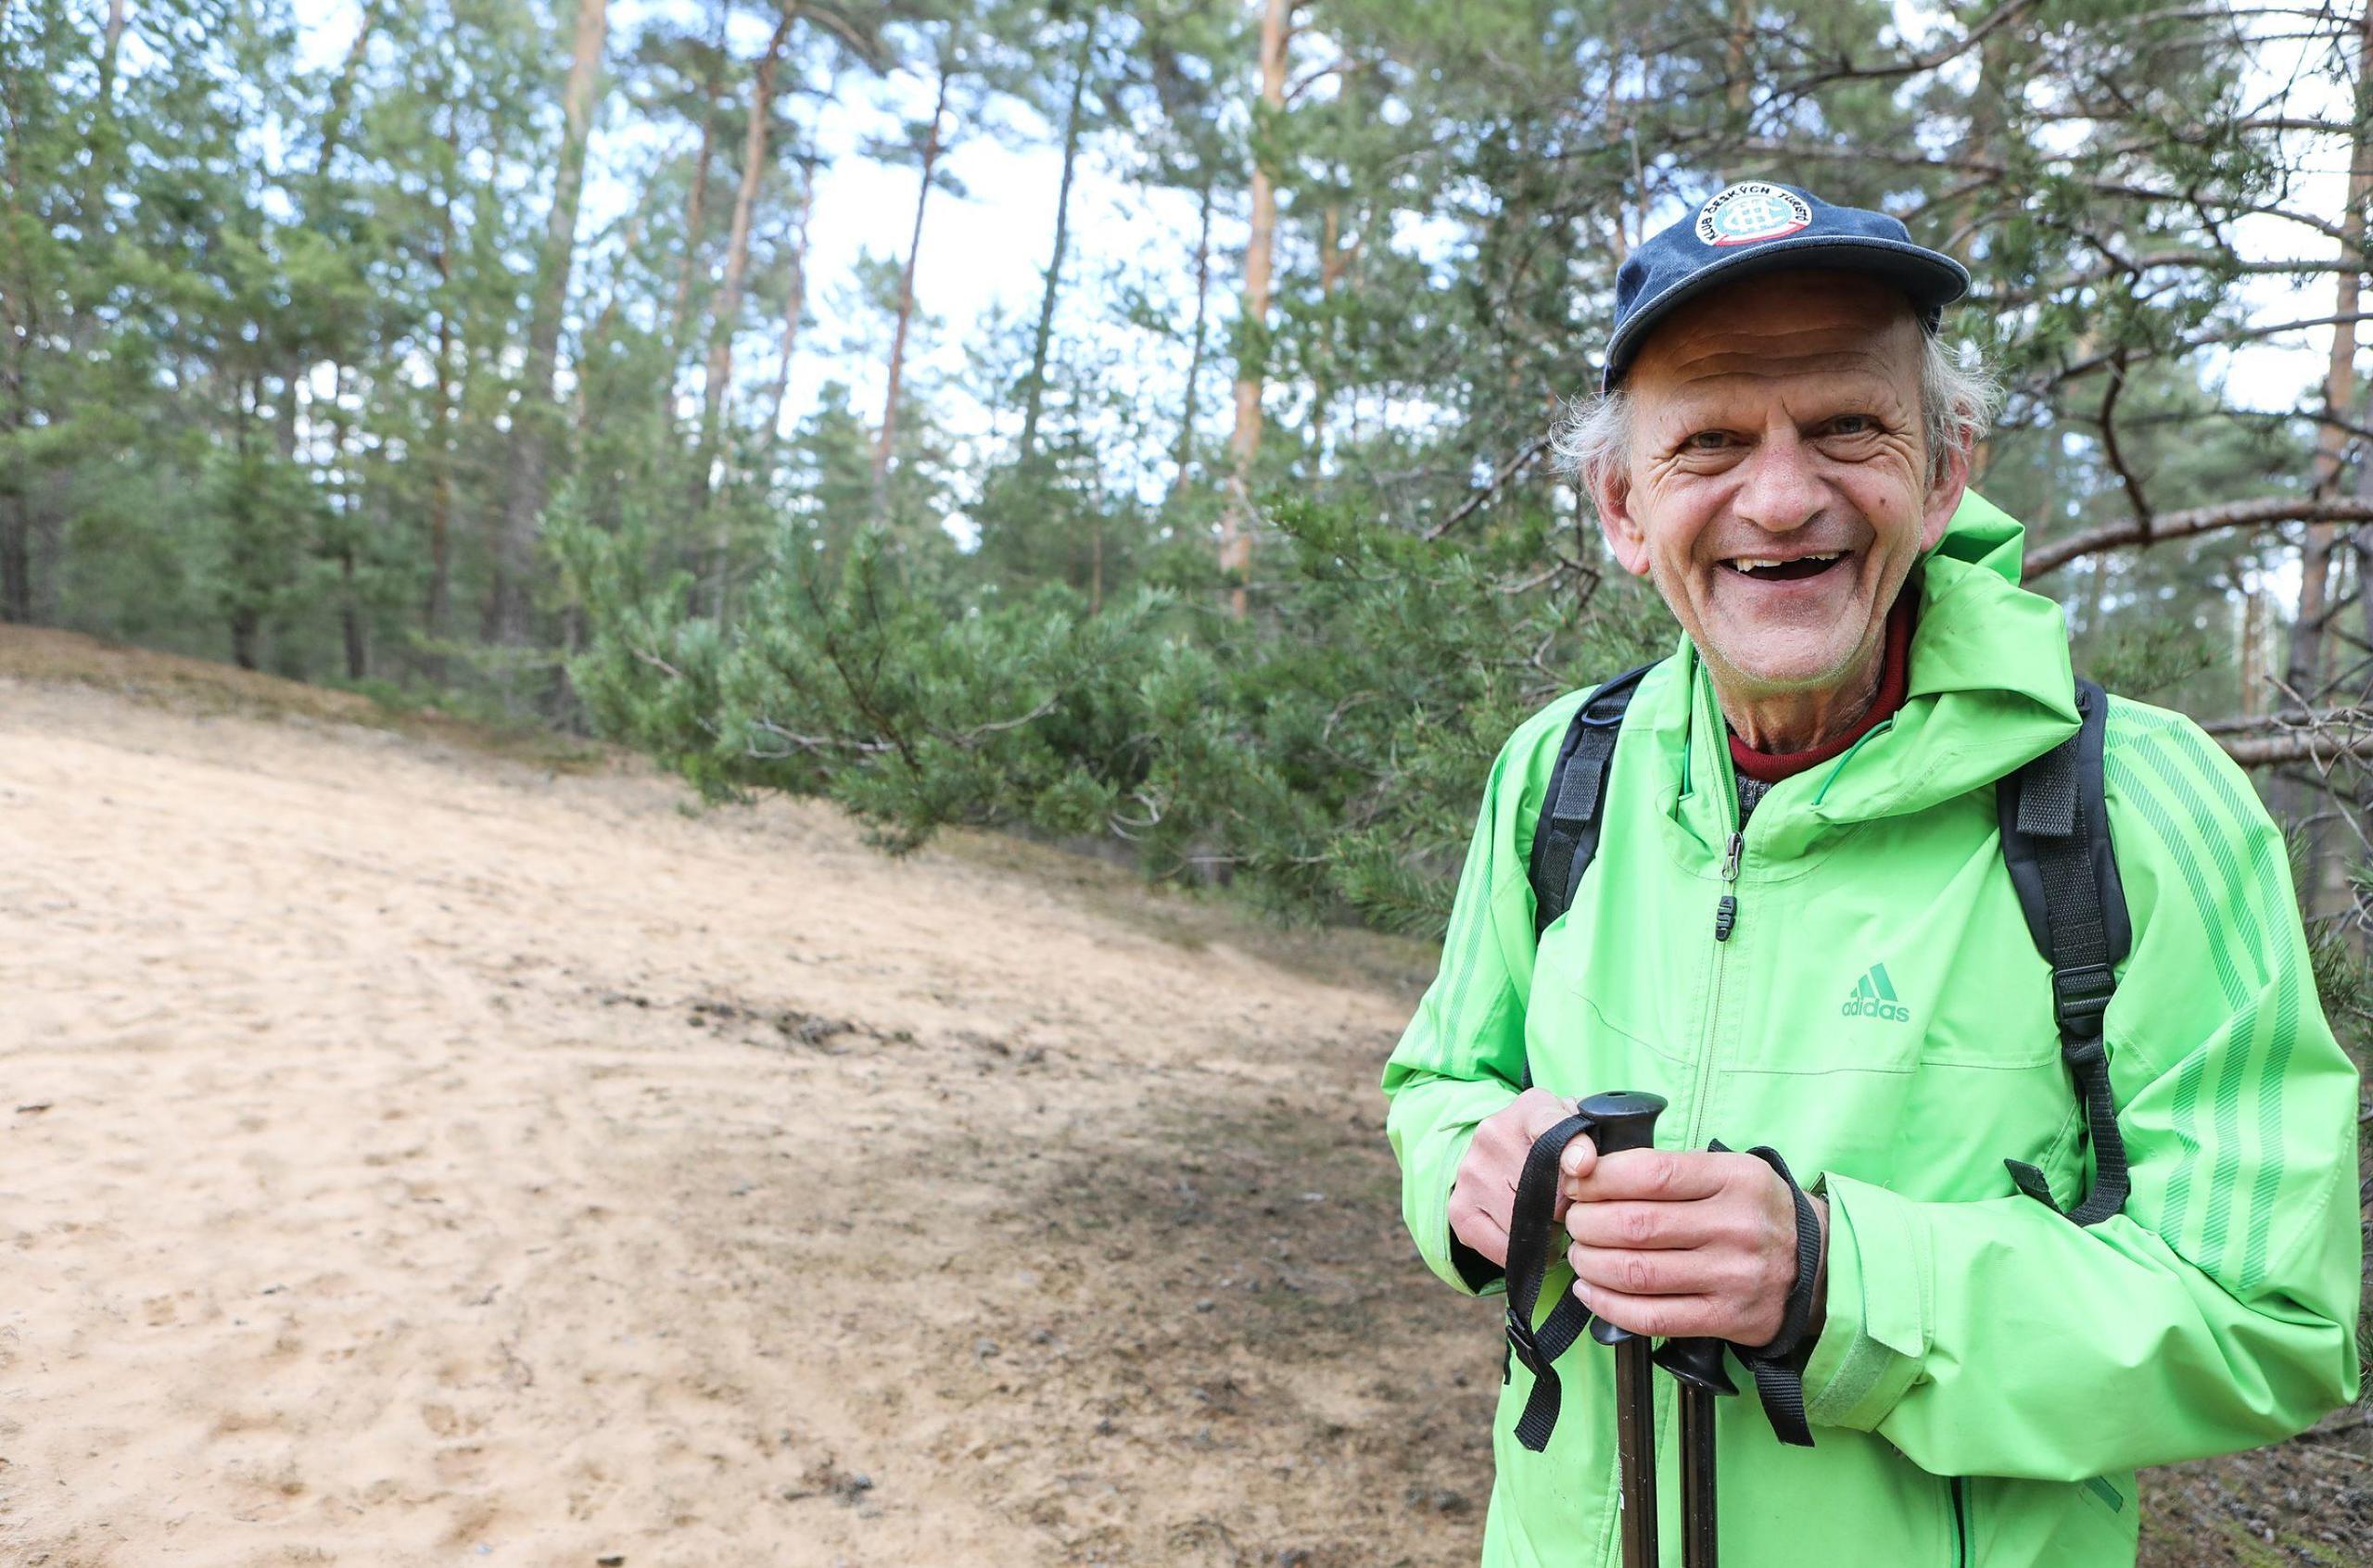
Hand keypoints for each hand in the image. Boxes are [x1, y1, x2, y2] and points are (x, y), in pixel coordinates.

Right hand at [1447, 1089, 1579, 1269]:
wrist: (1502, 1149)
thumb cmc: (1552, 1142)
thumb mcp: (1577, 1126)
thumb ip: (1590, 1139)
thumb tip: (1585, 1166)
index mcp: (1531, 1109)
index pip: (1548, 1123)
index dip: (1571, 1147)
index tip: (1584, 1167)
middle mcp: (1492, 1134)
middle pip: (1544, 1190)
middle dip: (1568, 1210)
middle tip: (1576, 1212)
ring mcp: (1471, 1171)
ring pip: (1523, 1225)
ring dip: (1547, 1236)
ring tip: (1554, 1225)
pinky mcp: (1458, 1207)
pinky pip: (1499, 1248)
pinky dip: (1522, 1254)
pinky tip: (1530, 1241)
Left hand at [1559, 1142, 1827, 1345]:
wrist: (1816, 1265)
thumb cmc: (1754, 1211)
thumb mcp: (1728, 1172)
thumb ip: (1670, 1169)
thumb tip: (1593, 1172)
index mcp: (1734, 1179)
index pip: (1650, 1173)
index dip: (1598, 1179)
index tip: (1576, 1183)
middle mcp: (1736, 1226)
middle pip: (1635, 1225)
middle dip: (1586, 1224)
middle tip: (1574, 1222)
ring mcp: (1732, 1276)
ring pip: (1637, 1273)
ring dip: (1591, 1264)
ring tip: (1579, 1255)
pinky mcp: (1726, 1318)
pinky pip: (1652, 1317)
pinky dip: (1608, 1305)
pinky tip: (1591, 1290)